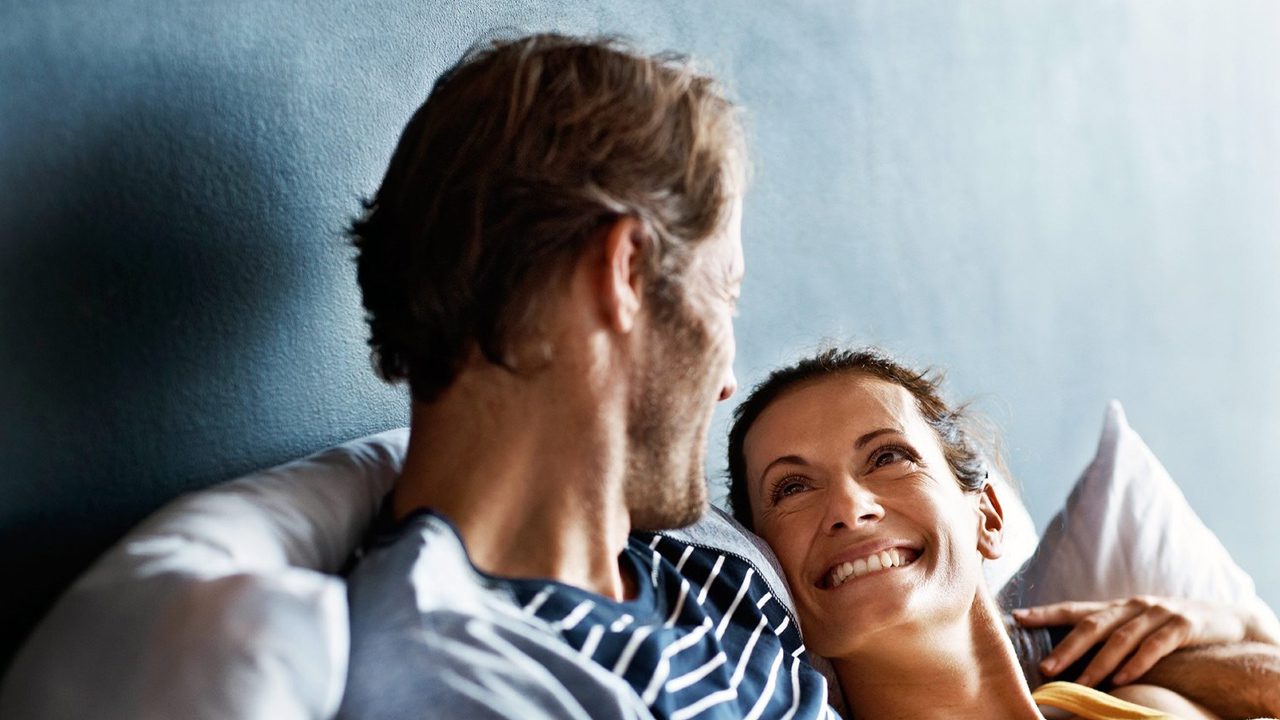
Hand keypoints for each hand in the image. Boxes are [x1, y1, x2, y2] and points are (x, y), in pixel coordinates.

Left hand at [1013, 596, 1251, 686]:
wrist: (1228, 620)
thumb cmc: (1172, 628)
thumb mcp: (1137, 627)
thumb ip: (1109, 636)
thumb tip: (1070, 659)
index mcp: (1117, 606)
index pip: (1074, 608)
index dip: (1045, 612)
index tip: (1017, 618)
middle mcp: (1133, 606)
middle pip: (1092, 625)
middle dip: (1066, 647)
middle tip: (1046, 668)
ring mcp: (1159, 613)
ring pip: (1121, 638)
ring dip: (1099, 663)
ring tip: (1082, 684)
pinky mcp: (1184, 625)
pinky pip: (1156, 646)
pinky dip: (1138, 663)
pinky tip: (1124, 680)